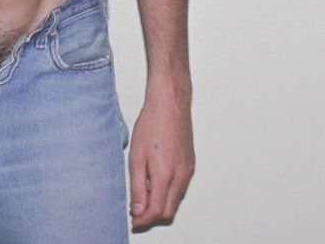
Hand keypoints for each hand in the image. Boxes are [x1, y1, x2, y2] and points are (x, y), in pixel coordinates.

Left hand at [128, 95, 194, 229]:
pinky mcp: (191, 164)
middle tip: (136, 210)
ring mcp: (188, 171)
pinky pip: (180, 188)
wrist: (170, 104)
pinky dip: (168, 191)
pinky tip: (155, 178)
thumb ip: (137, 186)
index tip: (133, 221)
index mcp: (165, 175)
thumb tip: (138, 210)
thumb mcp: (136, 156)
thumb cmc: (151, 124)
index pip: (156, 212)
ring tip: (143, 190)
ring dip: (160, 203)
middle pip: (168, 211)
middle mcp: (181, 176)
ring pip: (175, 200)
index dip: (143, 220)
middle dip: (152, 216)